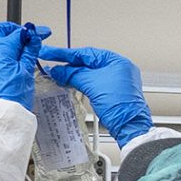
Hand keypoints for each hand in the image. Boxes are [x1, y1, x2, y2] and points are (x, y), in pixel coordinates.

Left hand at [0, 22, 51, 110]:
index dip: (32, 32)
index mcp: (1, 46)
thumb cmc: (10, 95)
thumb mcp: (27, 71)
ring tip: (9, 47)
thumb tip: (34, 39)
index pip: (19, 32)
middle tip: (24, 37)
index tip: (40, 34)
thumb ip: (30, 51)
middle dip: (12, 30)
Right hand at [34, 45, 151, 145]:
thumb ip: (73, 74)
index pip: (86, 53)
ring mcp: (115, 81)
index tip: (50, 52)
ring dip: (73, 74)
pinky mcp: (111, 92)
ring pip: (89, 73)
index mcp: (116, 61)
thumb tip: (58, 70)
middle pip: (87, 62)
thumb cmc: (120, 107)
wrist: (129, 128)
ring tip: (58, 75)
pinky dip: (81, 82)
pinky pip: (92, 83)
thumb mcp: (92, 85)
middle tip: (52, 66)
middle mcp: (118, 69)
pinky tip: (70, 83)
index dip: (65, 53)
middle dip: (68, 64)